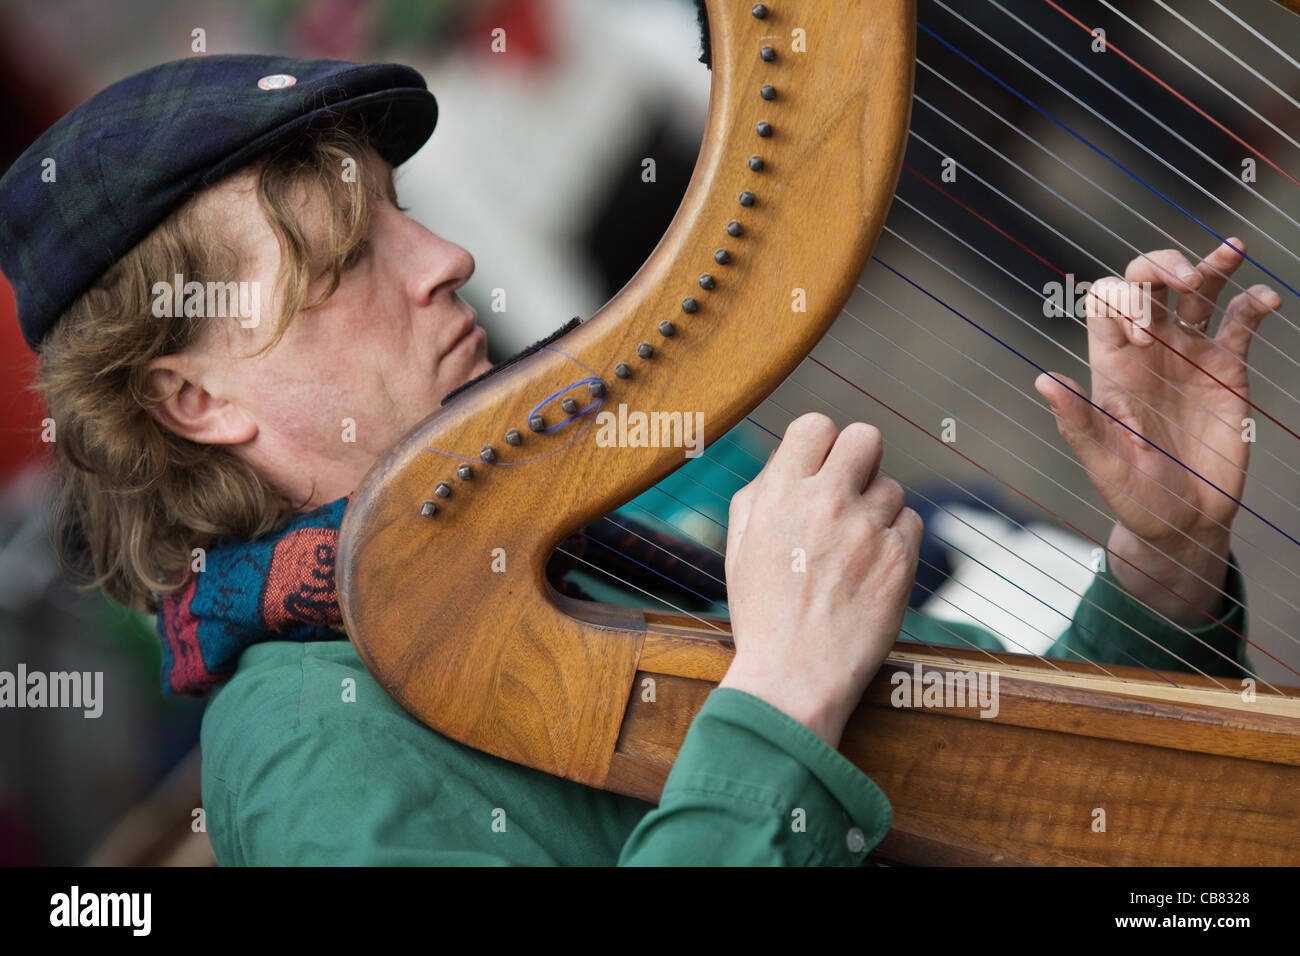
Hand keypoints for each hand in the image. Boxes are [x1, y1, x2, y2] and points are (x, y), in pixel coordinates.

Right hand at [718, 413, 922, 747]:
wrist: (793, 677)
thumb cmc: (763, 615)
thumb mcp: (740, 546)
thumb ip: (762, 492)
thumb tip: (789, 456)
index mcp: (779, 493)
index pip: (815, 424)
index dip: (822, 444)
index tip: (822, 469)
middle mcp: (824, 501)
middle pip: (866, 437)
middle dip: (862, 459)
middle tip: (852, 492)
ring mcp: (866, 528)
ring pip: (891, 487)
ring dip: (878, 511)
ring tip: (854, 553)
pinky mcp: (900, 558)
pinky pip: (911, 523)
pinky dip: (897, 541)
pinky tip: (873, 571)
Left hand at [1034, 240, 1279, 623]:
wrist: (1184, 521)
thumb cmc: (1134, 495)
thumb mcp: (1103, 464)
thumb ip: (1077, 422)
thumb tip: (1044, 381)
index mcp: (1110, 364)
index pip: (1106, 301)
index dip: (1124, 301)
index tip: (1146, 339)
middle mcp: (1147, 349)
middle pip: (1146, 281)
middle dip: (1161, 266)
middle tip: (1186, 282)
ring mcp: (1188, 354)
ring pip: (1196, 291)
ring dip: (1211, 265)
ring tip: (1232, 251)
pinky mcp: (1227, 368)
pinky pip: (1240, 322)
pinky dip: (1253, 302)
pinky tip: (1265, 298)